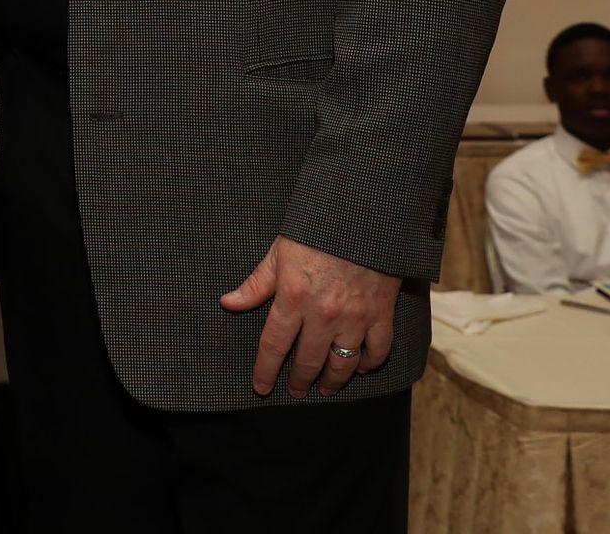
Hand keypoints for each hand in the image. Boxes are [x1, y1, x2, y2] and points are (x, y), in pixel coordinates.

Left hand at [220, 235, 398, 397]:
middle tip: (295, 391)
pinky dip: (368, 365)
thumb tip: (228, 303)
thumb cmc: (316, 233)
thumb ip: (256, 284)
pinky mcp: (381, 315)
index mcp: (293, 298)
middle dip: (299, 382)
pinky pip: (377, 352)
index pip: (274, 346)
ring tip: (324, 388)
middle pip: (308, 362)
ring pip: (342, 364)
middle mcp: (323, 314)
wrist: (362, 219)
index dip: (265, 371)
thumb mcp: (278, 254)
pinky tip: (360, 368)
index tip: (261, 387)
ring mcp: (355, 318)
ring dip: (332, 381)